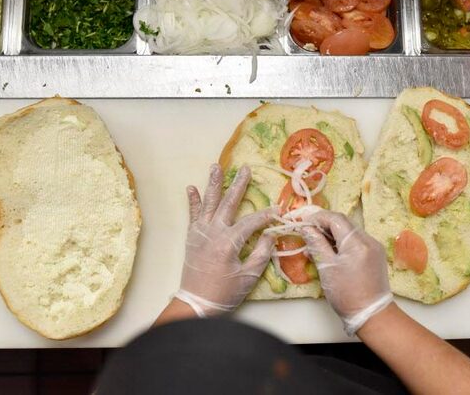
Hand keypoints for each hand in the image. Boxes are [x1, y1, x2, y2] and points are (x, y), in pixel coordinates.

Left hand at [174, 164, 275, 316]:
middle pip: (229, 203)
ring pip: (209, 203)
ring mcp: (200, 232)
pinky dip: (193, 201)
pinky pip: (193, 215)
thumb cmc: (225, 292)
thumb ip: (261, 253)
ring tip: (215, 166)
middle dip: (239, 185)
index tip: (278, 209)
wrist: (196, 303)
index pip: (252, 222)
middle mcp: (213, 232)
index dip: (267, 215)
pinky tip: (191, 187)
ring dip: (213, 184)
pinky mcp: (192, 237)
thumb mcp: (249, 276)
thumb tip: (270, 234)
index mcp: (229, 242)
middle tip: (246, 169)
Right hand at [301, 210, 393, 335]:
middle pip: (343, 224)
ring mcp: (374, 247)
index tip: (303, 222)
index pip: (336, 218)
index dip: (318, 217)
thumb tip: (306, 228)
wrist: (372, 315)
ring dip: (332, 235)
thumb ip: (316, 244)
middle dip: (324, 226)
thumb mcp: (326, 268)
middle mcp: (369, 240)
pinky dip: (342, 244)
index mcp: (357, 242)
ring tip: (316, 246)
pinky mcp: (375, 255)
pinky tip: (330, 253)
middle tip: (307, 234)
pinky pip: (356, 242)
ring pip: (349, 233)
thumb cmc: (346, 294)